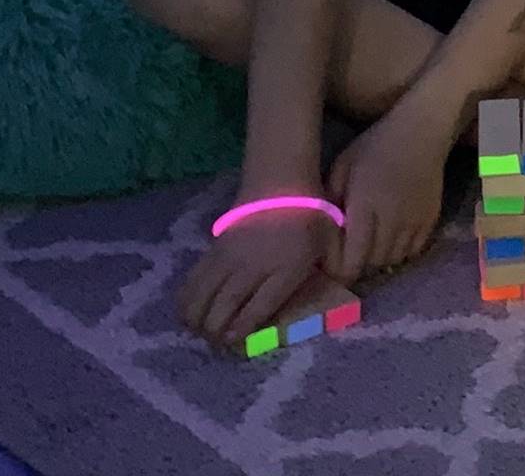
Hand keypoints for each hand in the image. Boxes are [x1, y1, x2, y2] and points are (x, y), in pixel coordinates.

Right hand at [178, 204, 335, 353]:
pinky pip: (192, 282)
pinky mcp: (213, 250)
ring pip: (201, 298)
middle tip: (219, 344)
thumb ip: (335, 268)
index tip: (235, 343)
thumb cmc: (310, 215)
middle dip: (216, 332)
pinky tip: (190, 313)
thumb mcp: (330, 242)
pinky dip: (187, 301)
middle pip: (223, 308)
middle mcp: (253, 265)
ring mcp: (229, 257)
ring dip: (197, 320)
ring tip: (203, 331)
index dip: (242, 330)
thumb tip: (338, 293)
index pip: (257, 308)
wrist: (279, 180)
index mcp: (286, 267)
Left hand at [327, 103, 449, 281]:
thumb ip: (329, 203)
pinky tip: (389, 237)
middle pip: (370, 264)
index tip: (326, 261)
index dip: (336, 268)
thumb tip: (319, 236)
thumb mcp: (341, 168)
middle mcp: (392, 220)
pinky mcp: (431, 220)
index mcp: (365, 206)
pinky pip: (412, 251)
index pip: (350, 260)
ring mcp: (415, 222)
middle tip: (343, 252)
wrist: (422, 131)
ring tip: (366, 245)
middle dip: (354, 264)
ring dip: (376, 259)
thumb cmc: (374, 146)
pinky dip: (398, 252)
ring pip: (392, 260)